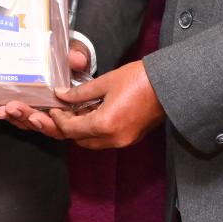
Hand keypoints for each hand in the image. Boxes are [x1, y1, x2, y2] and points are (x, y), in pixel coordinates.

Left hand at [0, 36, 89, 131]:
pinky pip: (27, 119)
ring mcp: (52, 114)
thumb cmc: (77, 58)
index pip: (69, 123)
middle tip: (14, 108)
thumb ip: (78, 56)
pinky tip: (2, 111)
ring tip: (3, 110)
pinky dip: (14, 116)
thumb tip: (77, 59)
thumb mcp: (79, 54)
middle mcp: (67, 114)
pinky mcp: (39, 110)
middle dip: (30, 119)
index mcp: (80, 106)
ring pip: (36, 125)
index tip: (41, 115)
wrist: (70, 57)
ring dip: (18, 119)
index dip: (54, 122)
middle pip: (50, 127)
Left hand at [0, 59, 165, 148]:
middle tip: (56, 112)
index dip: (56, 120)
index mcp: (104, 124)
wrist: (171, 86)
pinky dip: (92, 130)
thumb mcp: (106, 81)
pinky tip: (88, 115)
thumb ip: (81, 91)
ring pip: (90, 142)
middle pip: (78, 140)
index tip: (51, 108)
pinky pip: (103, 140)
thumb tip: (61, 95)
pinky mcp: (129, 138)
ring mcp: (122, 141)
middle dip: (64, 128)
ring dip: (78, 131)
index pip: (70, 129)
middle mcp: (112, 138)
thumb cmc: (140, 80)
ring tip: (70, 114)